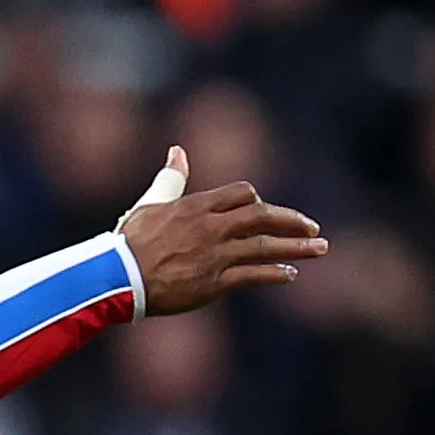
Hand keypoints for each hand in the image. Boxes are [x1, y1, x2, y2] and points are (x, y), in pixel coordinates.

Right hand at [118, 145, 328, 314]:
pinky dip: (274, 274)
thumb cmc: (128, 243)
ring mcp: (214, 255)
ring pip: (265, 246)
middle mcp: (212, 228)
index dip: (259, 202)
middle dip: (292, 221)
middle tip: (312, 227)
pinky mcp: (213, 283)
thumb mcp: (150, 204)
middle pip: (263, 217)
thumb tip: (177, 151)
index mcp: (198, 206)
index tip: (266, 213)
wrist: (115, 278)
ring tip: (320, 249)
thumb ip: (171, 179)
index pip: (243, 195)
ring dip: (296, 247)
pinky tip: (290, 274)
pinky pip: (253, 275)